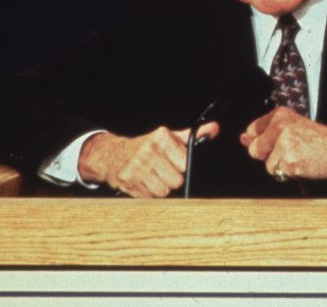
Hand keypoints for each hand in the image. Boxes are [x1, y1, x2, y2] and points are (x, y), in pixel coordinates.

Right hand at [78, 122, 219, 197]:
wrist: (113, 154)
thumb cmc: (147, 147)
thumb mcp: (170, 137)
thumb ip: (193, 135)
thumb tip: (214, 128)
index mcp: (161, 138)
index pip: (185, 164)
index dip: (180, 165)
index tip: (173, 161)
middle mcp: (148, 151)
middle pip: (176, 181)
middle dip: (171, 178)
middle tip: (161, 170)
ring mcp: (136, 167)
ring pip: (163, 192)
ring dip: (159, 187)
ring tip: (151, 176)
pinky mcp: (127, 181)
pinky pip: (149, 197)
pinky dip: (147, 192)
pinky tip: (141, 181)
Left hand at [240, 107, 326, 179]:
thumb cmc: (317, 139)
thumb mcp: (292, 126)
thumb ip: (266, 132)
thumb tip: (243, 139)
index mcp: (280, 115)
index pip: (252, 130)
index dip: (259, 140)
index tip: (272, 143)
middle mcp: (280, 127)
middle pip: (254, 149)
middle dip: (267, 155)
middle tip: (288, 151)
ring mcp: (285, 145)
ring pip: (267, 164)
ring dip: (280, 166)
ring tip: (297, 157)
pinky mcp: (289, 162)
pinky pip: (279, 173)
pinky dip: (288, 173)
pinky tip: (301, 164)